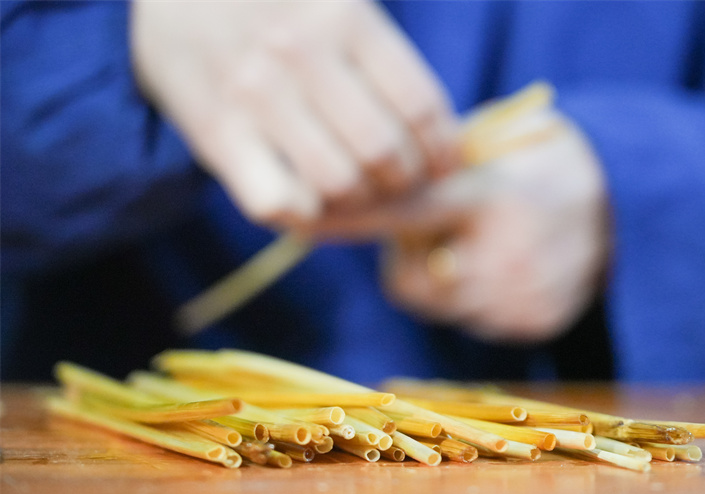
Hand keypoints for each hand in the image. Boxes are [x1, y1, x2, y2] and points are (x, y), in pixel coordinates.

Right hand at [131, 1, 457, 227]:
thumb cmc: (271, 4)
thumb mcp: (334, 0)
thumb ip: (382, 54)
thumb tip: (440, 132)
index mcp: (344, 15)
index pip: (420, 105)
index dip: (443, 150)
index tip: (443, 165)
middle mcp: (300, 52)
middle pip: (384, 151)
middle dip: (406, 181)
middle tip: (402, 181)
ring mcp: (254, 94)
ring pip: (338, 182)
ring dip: (359, 202)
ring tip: (360, 192)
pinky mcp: (215, 132)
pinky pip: (277, 202)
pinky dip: (302, 213)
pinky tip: (307, 199)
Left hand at [309, 111, 610, 341]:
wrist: (626, 206)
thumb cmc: (538, 168)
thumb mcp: (489, 149)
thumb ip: (430, 172)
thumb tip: (362, 194)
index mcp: (491, 197)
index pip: (404, 209)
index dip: (351, 216)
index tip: (304, 221)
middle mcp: (506, 254)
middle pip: (408, 280)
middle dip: (411, 258)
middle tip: (444, 230)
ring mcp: (522, 297)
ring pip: (438, 306)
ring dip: (445, 281)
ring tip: (485, 247)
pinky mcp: (535, 325)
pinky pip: (470, 323)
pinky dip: (475, 300)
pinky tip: (506, 271)